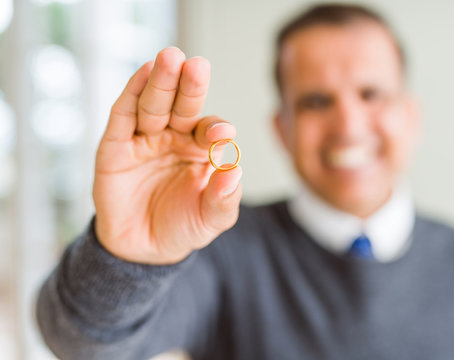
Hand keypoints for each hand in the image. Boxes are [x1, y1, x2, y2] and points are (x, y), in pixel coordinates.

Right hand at [92, 47, 241, 264]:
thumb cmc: (184, 227)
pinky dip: (132, 94)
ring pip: (153, 106)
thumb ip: (224, 198)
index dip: (216, 128)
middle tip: (196, 65)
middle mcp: (175, 138)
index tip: (222, 132)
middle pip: (183, 107)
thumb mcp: (211, 219)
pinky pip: (123, 117)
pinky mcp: (116, 147)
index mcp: (202, 150)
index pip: (210, 130)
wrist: (143, 249)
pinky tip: (143, 73)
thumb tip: (235, 170)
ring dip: (161, 82)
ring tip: (169, 58)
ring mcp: (145, 140)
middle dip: (189, 87)